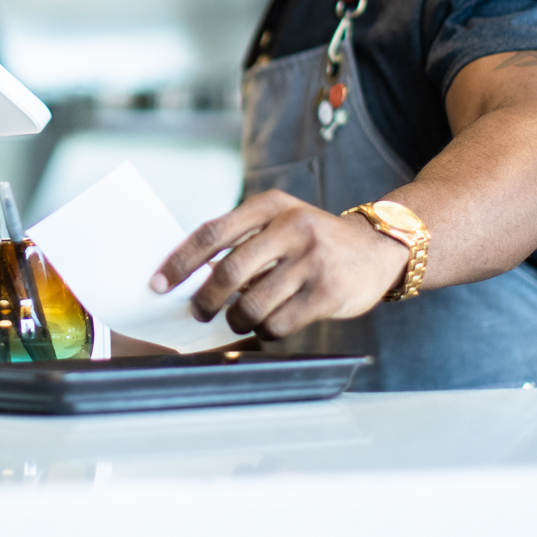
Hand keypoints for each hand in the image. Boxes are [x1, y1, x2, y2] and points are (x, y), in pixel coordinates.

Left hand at [150, 190, 408, 338]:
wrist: (378, 250)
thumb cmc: (314, 241)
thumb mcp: (281, 222)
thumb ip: (242, 240)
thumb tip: (187, 275)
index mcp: (271, 206)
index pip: (213, 233)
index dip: (180, 261)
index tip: (159, 283)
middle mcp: (292, 228)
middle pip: (228, 273)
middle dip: (204, 300)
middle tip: (198, 312)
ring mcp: (312, 260)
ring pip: (252, 305)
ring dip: (235, 320)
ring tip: (236, 320)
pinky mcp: (327, 293)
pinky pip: (279, 324)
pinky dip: (264, 331)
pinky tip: (267, 325)